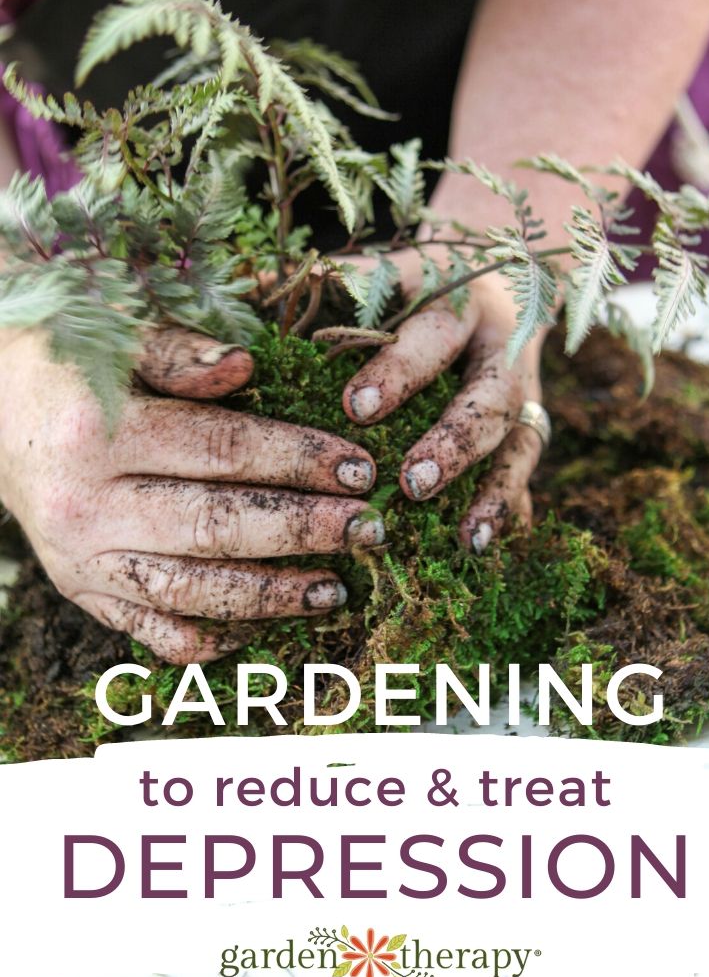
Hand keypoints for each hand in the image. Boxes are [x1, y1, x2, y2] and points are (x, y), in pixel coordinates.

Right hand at [0, 325, 380, 662]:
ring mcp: (83, 560)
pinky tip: (265, 624)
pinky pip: (154, 631)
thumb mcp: (117, 339)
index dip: (296, 459)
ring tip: (335, 588)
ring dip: (270, 595)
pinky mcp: (83, 593)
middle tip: (368, 529)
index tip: (357, 467)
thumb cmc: (71, 365)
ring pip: (190, 591)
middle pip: (215, 526)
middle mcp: (86, 506)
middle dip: (302, 531)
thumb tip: (246, 366)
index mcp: (99, 434)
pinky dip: (212, 637)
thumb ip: (179, 353)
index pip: (220, 451)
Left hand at [341, 249, 545, 552]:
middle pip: (488, 394)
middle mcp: (500, 345)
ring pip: (519, 438)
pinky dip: (509, 509)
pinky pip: (524, 472)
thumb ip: (329, 283)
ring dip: (494, 489)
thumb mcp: (382, 271)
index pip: (431, 334)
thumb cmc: (414, 283)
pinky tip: (483, 547)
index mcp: (456, 299)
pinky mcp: (529, 425)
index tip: (354, 408)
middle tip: (411, 484)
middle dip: (453, 440)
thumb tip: (256, 283)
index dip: (397, 371)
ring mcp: (525, 389)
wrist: (498, 280)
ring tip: (466, 536)